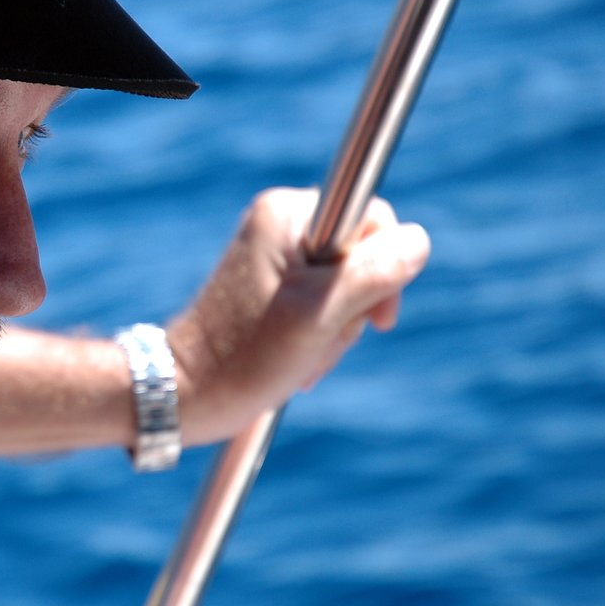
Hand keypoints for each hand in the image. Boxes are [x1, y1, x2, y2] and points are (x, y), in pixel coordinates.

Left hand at [169, 187, 429, 444]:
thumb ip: (376, 271)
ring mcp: (273, 254)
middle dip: (355, 308)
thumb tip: (417, 241)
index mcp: (286, 213)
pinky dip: (320, 335)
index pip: (374, 219)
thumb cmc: (247, 356)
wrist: (187, 392)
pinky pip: (322, 303)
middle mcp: (277, 223)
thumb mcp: (322, 312)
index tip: (373, 319)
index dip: (385, 270)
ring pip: (345, 285)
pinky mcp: (271, 286)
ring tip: (303, 357)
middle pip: (362, 254)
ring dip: (337, 329)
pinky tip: (297, 360)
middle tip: (319, 341)